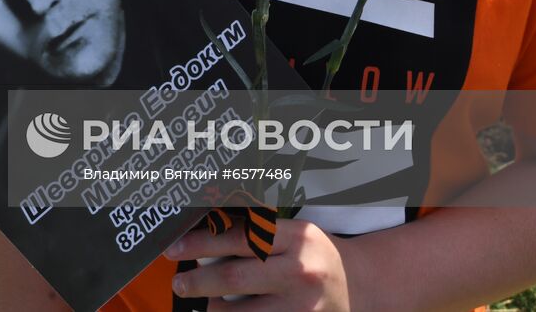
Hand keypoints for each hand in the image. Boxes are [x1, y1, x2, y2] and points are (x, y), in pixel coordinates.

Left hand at [167, 218, 353, 309]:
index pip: (239, 237)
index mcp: (295, 236)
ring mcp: (304, 305)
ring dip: (215, 309)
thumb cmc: (314, 254)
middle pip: (236, 277)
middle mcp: (301, 270)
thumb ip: (254, 233)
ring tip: (206, 303)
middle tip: (179, 283)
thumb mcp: (292, 233)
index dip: (201, 243)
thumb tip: (201, 232)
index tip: (175, 248)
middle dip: (199, 281)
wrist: (361, 284)